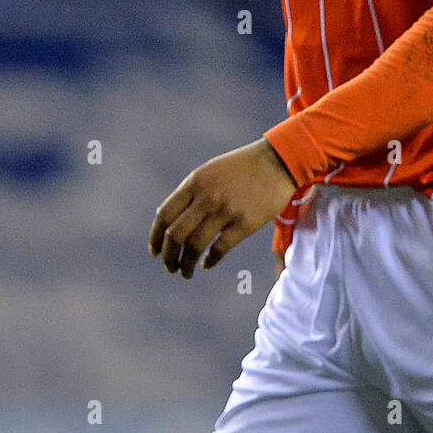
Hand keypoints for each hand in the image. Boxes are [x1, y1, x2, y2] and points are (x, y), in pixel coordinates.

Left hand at [149, 139, 296, 278]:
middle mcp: (207, 197)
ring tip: (186, 272)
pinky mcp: (245, 223)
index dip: (155, 237)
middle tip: (170, 267)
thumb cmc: (242, 167)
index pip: (164, 215)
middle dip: (169, 256)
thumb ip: (190, 191)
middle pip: (176, 235)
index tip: (154, 252)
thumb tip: (167, 218)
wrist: (278, 160)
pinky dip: (210, 261)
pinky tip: (207, 264)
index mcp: (195, 182)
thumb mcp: (210, 171)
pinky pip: (220, 249)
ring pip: (195, 246)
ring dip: (186, 264)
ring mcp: (226, 210)